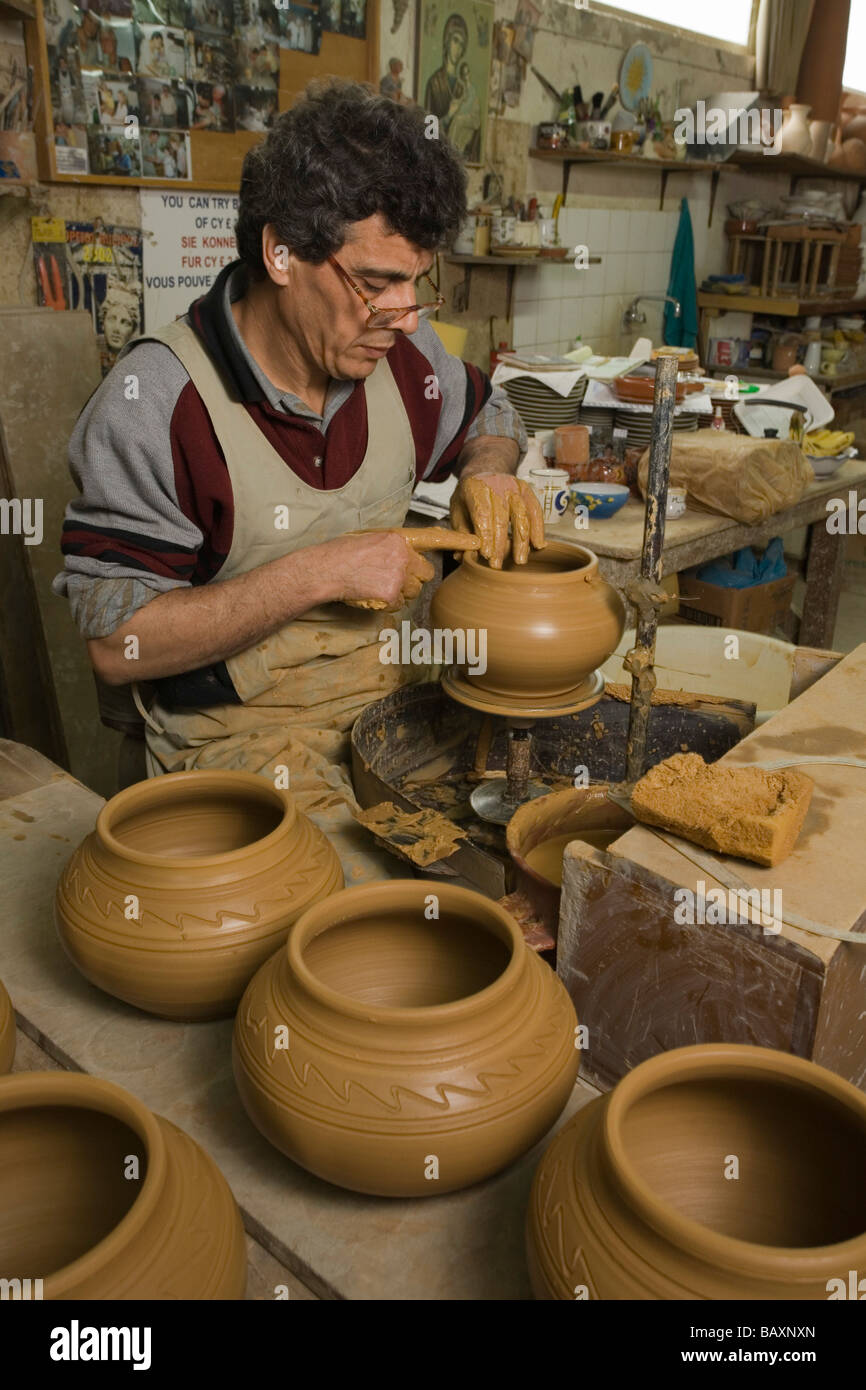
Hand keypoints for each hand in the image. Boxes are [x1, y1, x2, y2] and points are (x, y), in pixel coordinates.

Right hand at [325, 528, 477, 609]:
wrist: (325, 569)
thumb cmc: (342, 553)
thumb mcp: (372, 539)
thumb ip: (395, 547)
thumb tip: (409, 557)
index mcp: (399, 537)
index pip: (435, 538)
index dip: (458, 540)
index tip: (478, 542)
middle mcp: (403, 554)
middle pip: (425, 573)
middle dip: (412, 578)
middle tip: (385, 575)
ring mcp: (399, 574)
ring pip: (413, 591)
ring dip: (399, 591)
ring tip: (373, 583)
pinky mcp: (392, 592)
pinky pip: (399, 603)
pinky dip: (387, 602)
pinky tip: (370, 593)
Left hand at [450, 473, 545, 568]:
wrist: (484, 470)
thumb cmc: (470, 494)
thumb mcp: (457, 508)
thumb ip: (460, 531)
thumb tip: (461, 555)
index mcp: (475, 488)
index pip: (482, 514)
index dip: (486, 536)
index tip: (486, 555)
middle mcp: (496, 485)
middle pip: (501, 518)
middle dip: (500, 544)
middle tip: (497, 564)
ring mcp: (514, 487)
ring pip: (521, 516)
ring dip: (521, 541)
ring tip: (520, 560)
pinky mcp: (527, 491)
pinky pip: (535, 511)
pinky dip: (538, 529)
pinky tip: (538, 545)